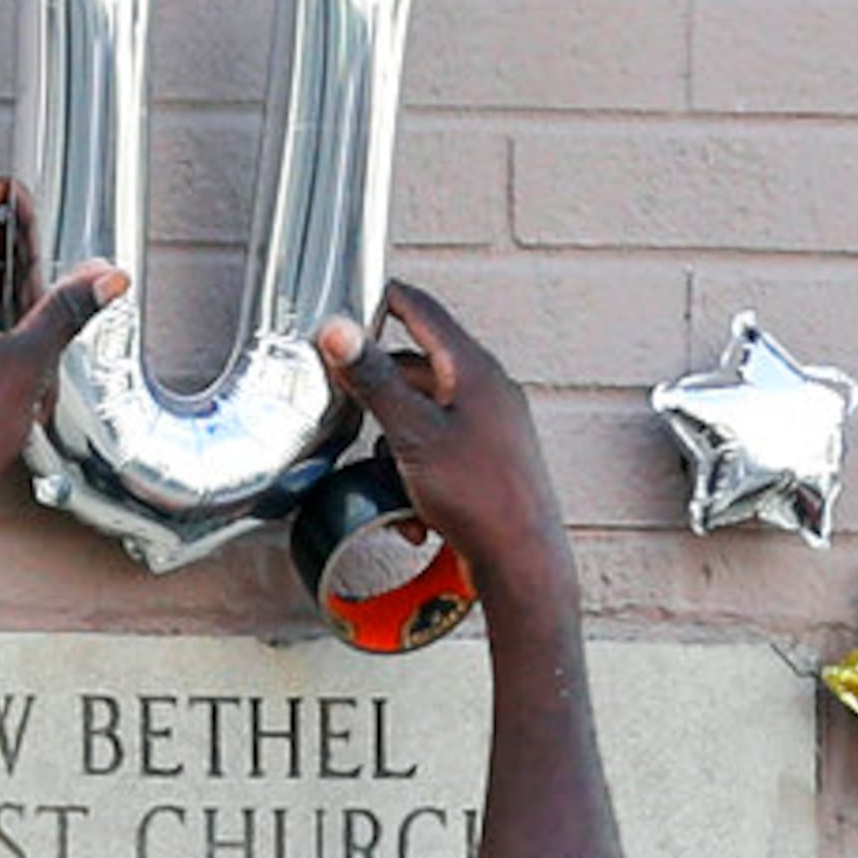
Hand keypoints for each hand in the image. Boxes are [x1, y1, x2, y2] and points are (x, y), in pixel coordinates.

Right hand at [316, 283, 568, 600]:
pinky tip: (408, 506)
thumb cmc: (477, 494)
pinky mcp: (488, 459)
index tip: (354, 298)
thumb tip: (337, 330)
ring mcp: (492, 425)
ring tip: (379, 464)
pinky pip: (439, 446)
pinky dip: (415, 467)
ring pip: (426, 410)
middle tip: (343, 388)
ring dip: (394, 434)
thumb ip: (372, 379)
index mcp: (473, 369)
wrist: (521, 559)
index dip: (385, 299)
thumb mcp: (411, 432)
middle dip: (379, 381)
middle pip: (420, 365)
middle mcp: (488, 390)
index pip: (423, 312)